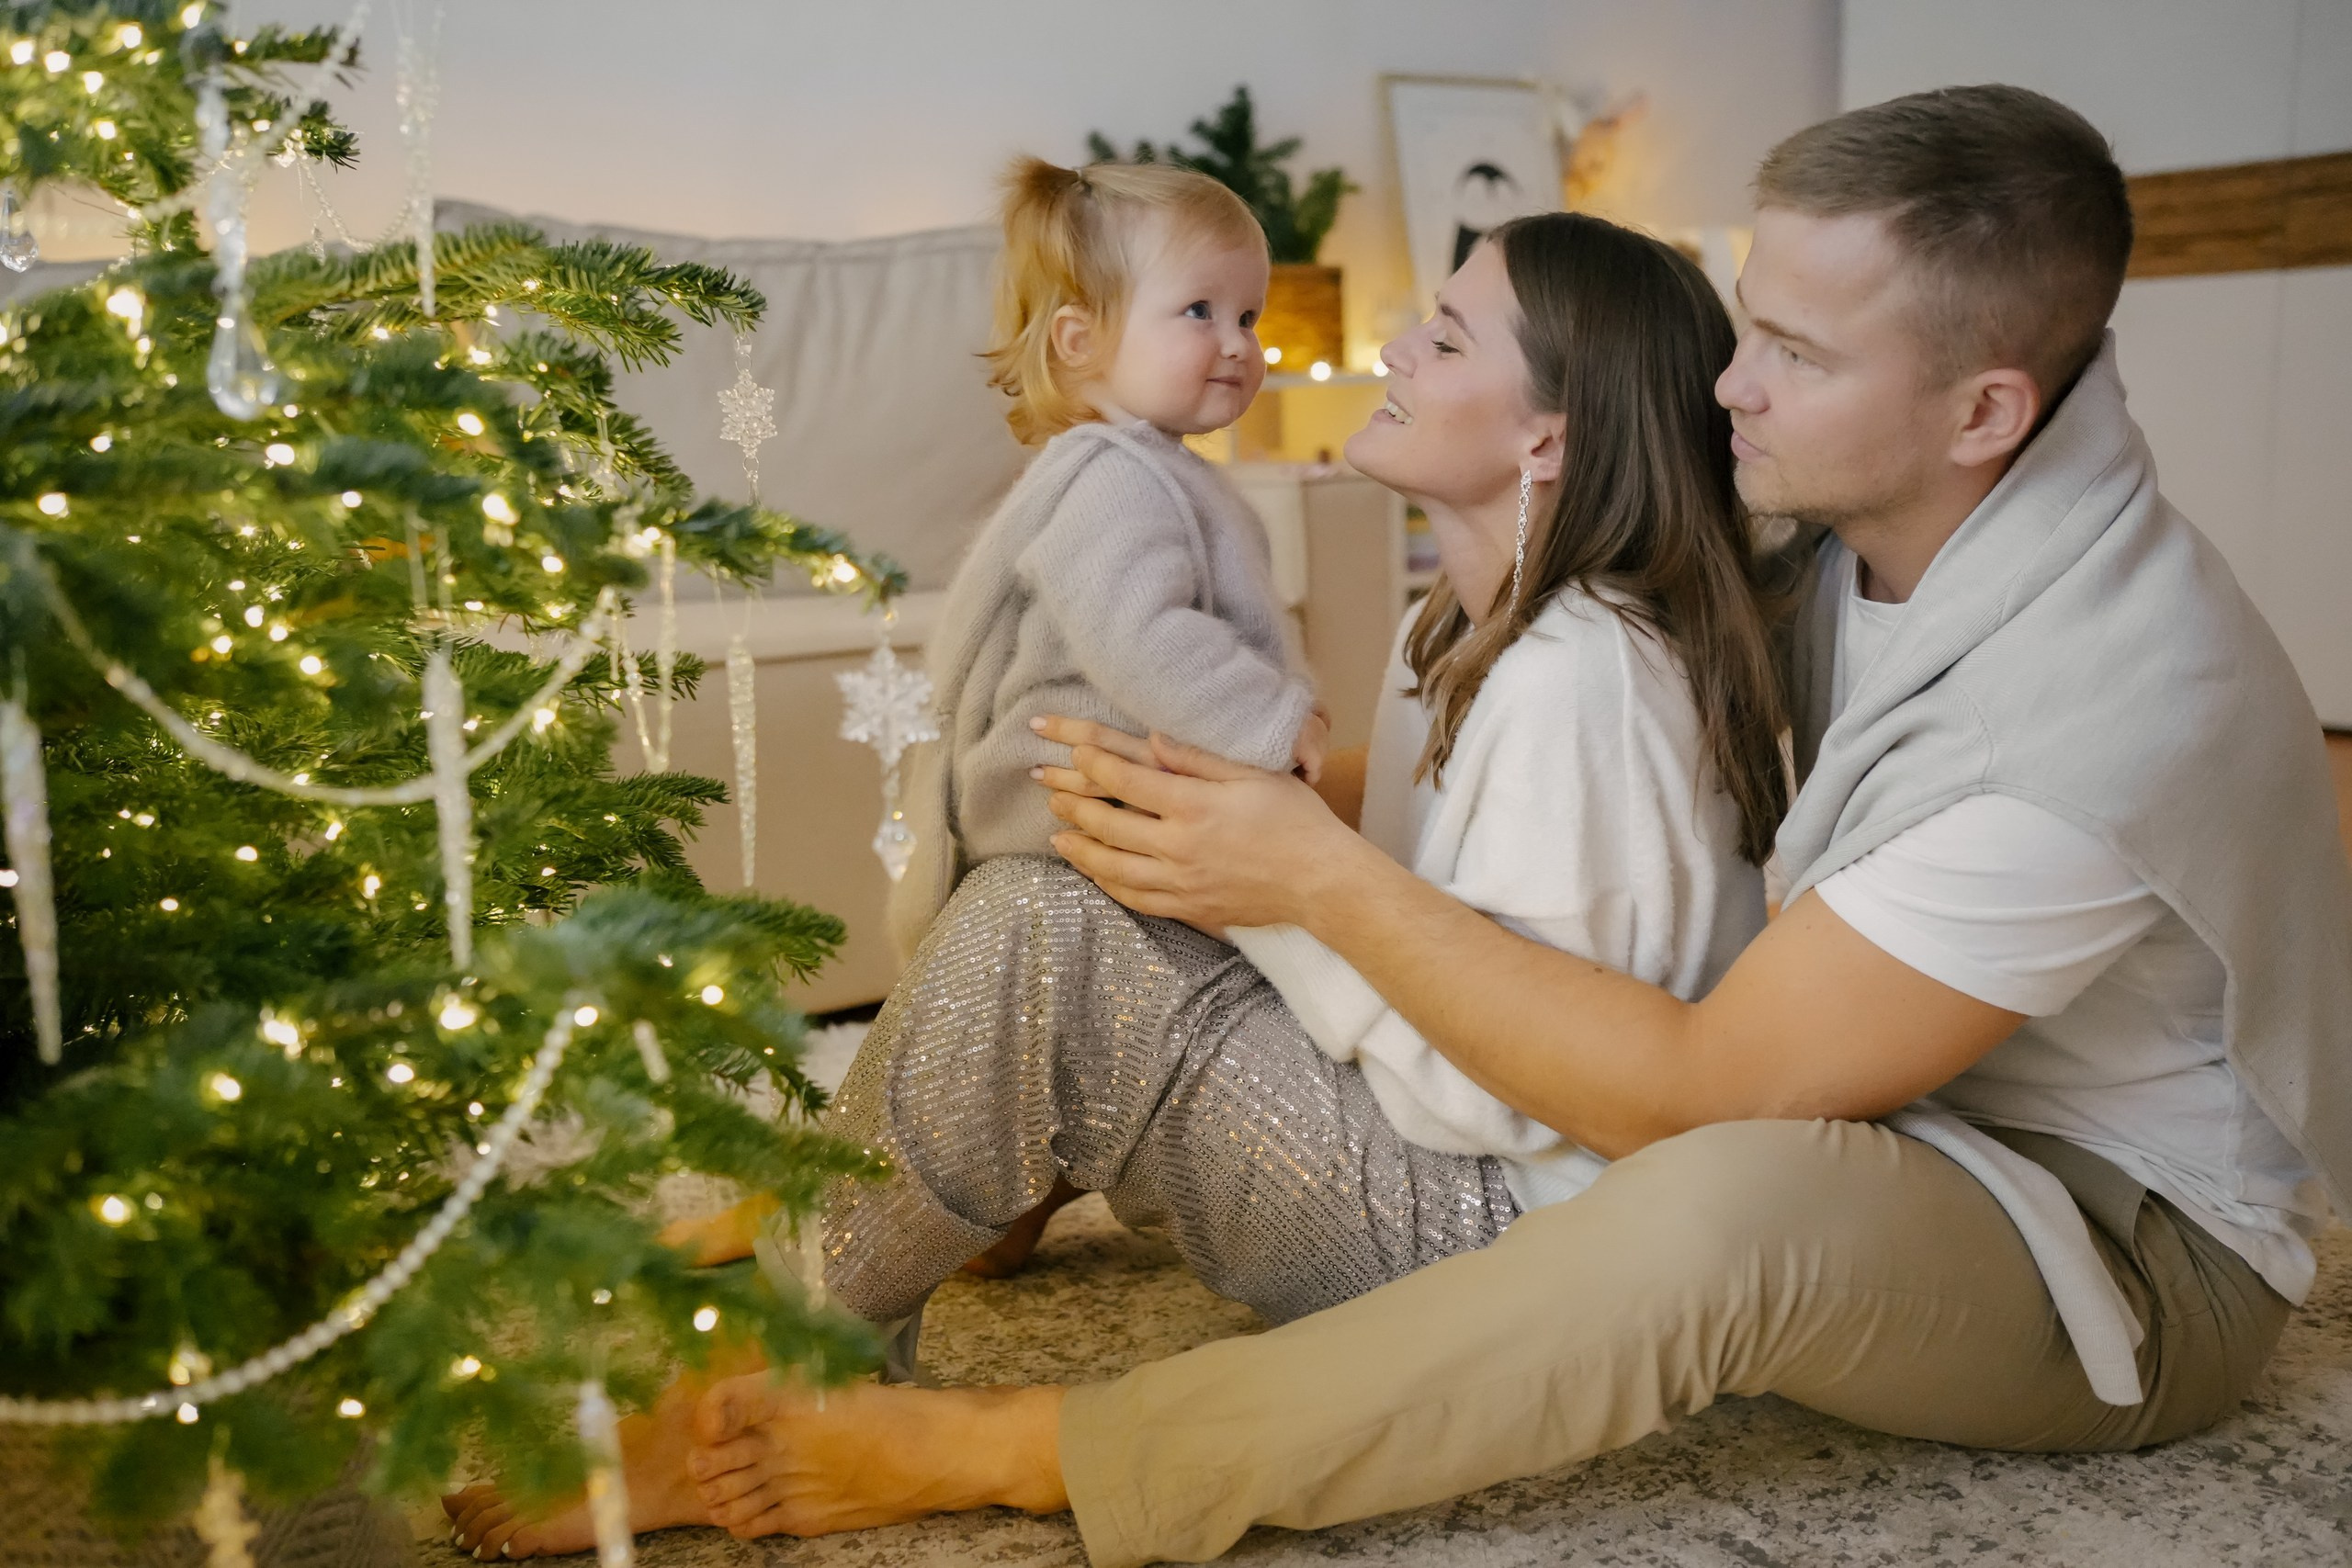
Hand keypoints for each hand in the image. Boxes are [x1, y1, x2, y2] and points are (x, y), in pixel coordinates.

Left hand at [1028, 714, 1377, 933]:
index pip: (1125, 780)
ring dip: (1080, 850)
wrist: (1322, 883)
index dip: (1091, 762)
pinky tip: (1095, 874)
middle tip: (1049, 790)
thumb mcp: (1254, 774)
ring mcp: (1181, 883)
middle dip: (1073, 804)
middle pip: (1108, 825)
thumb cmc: (1296, 821)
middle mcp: (1179, 847)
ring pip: (1112, 868)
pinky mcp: (1189, 909)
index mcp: (1194, 806)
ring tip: (1057, 836)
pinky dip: (1107, 885)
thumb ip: (1199, 756)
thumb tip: (1152, 736)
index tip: (1071, 750)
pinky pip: (1135, 899)